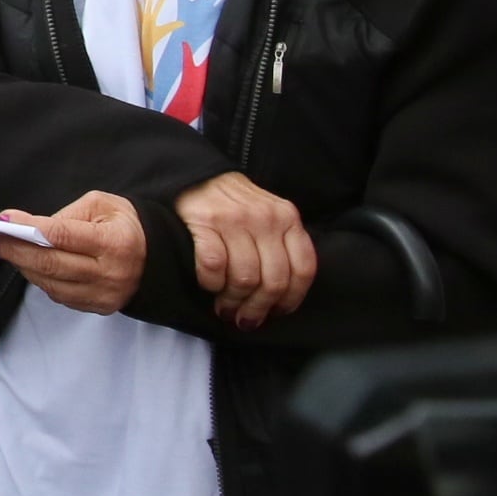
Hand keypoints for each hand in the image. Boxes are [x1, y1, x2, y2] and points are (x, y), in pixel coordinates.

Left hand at [0, 188, 145, 313]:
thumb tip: (33, 227)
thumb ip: (67, 214)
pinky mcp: (100, 307)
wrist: (161, 256)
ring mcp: (105, 294)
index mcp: (114, 242)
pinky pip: (60, 296)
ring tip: (10, 250)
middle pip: (50, 264)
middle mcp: (110, 272)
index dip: (28, 227)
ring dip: (24, 266)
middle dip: (16, 251)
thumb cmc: (127, 225)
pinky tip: (33, 266)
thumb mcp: (102, 205)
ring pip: (51, 284)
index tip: (5, 220)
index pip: (61, 235)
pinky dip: (42, 280)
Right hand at [177, 171, 316, 329]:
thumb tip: (283, 295)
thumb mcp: (269, 217)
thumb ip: (282, 245)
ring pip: (245, 278)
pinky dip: (212, 283)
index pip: (303, 269)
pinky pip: (214, 266)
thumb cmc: (233, 204)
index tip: (277, 312)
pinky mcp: (204, 221)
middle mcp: (266, 218)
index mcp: (288, 218)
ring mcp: (235, 219)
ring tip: (226, 308)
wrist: (193, 175)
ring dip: (234, 301)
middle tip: (245, 320)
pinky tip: (209, 286)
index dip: (291, 299)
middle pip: (273, 281)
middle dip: (258, 309)